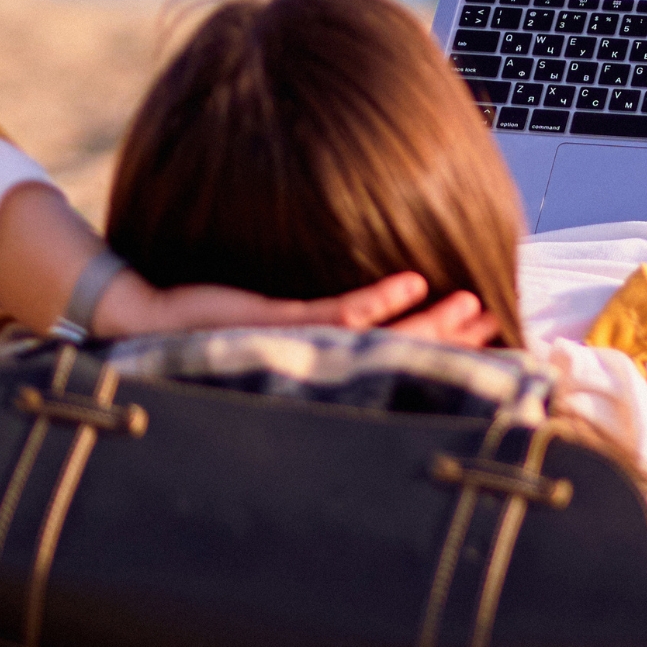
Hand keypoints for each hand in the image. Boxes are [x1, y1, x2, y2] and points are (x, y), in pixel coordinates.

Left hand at [94, 270, 501, 347]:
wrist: (148, 324)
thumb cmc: (205, 325)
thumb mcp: (268, 322)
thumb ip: (310, 317)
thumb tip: (350, 301)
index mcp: (321, 363)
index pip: (395, 357)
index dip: (444, 350)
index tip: (486, 337)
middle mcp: (319, 361)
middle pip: (402, 352)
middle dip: (454, 339)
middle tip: (498, 324)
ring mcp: (304, 343)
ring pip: (384, 337)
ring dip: (433, 322)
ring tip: (474, 307)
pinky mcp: (281, 323)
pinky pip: (340, 312)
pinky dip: (379, 300)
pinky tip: (413, 284)